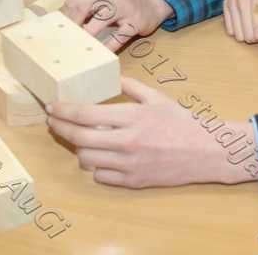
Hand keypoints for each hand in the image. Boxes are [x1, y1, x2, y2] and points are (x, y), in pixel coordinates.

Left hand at [46, 77, 256, 187]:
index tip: (50, 106)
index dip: (63, 110)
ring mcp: (129, 165)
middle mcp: (126, 141)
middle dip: (59, 128)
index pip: (85, 114)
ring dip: (79, 148)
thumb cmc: (182, 122)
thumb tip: (112, 76)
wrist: (206, 152)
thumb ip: (131, 86)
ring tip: (82, 139)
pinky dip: (97, 167)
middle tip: (52, 122)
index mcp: (131, 116)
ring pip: (86, 159)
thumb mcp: (158, 97)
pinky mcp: (133, 182)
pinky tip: (102, 157)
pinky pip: (101, 177)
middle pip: (79, 138)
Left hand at [60, 0, 173, 51]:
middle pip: (84, 7)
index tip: (56, 32)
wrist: (151, 2)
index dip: (64, 18)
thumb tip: (62, 25)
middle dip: (72, 25)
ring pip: (101, 20)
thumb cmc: (121, 4)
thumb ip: (85, 9)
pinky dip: (109, 46)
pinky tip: (101, 54)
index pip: (74, 2)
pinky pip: (119, 36)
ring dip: (88, 34)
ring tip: (78, 47)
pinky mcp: (135, 23)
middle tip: (64, 42)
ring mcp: (124, 9)